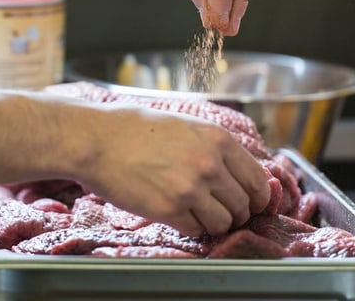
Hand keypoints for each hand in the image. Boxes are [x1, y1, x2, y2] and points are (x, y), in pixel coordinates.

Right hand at [77, 105, 269, 236]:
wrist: (97, 139)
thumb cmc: (135, 128)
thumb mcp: (186, 125)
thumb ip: (214, 146)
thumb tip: (236, 170)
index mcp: (218, 140)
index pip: (257, 180)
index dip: (257, 197)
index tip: (252, 204)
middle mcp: (210, 165)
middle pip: (243, 205)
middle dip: (235, 212)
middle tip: (221, 211)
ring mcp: (191, 189)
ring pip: (223, 223)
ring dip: (213, 223)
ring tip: (197, 214)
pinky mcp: (169, 210)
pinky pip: (195, 230)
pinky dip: (190, 227)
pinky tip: (176, 213)